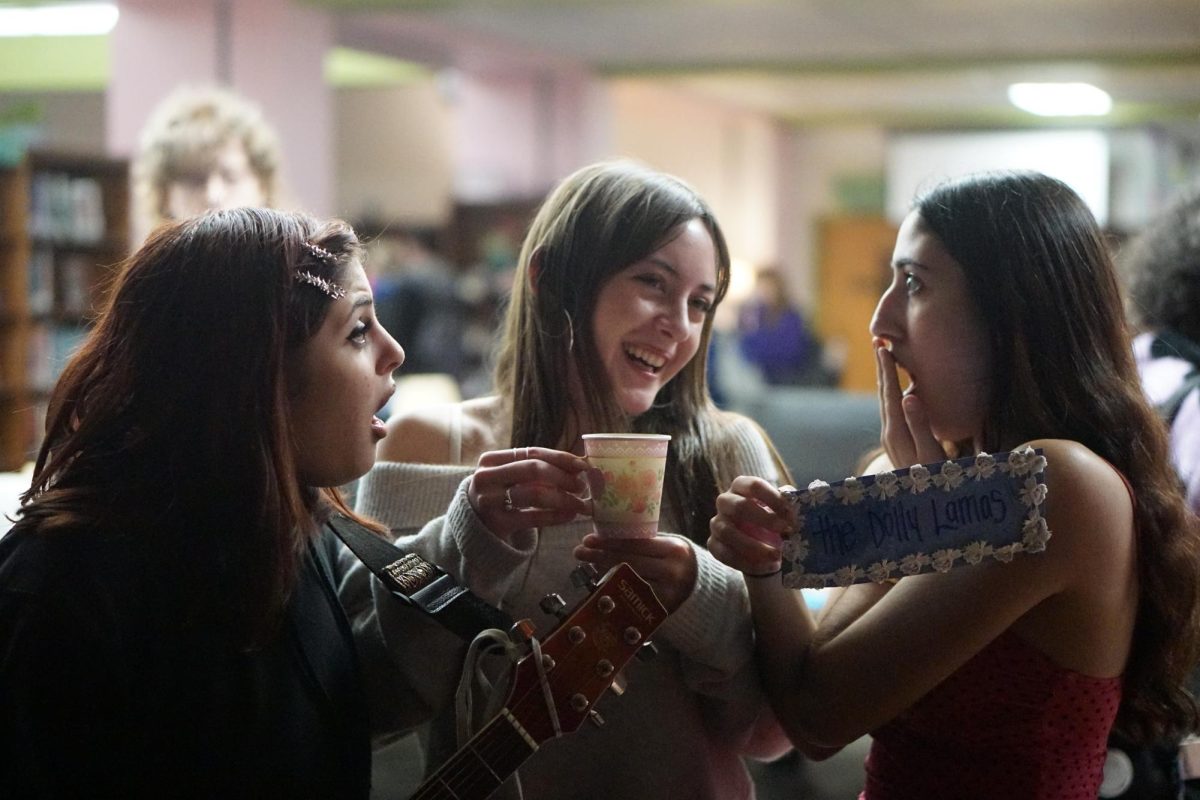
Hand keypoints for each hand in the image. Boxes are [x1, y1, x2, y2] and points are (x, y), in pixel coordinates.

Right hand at [468, 447, 592, 542]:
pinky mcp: (496, 523)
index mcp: (491, 460)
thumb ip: (539, 468)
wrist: (476, 527)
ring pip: (534, 493)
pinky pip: (532, 517)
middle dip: (562, 477)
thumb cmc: (501, 496)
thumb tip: (580, 463)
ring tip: (580, 503)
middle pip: (533, 469)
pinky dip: (555, 516)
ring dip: (563, 498)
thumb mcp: (512, 478)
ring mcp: (488, 501)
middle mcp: (485, 477)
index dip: (560, 458)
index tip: (583, 465)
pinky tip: (569, 515)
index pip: (532, 452)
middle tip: (582, 486)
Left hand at [573, 534, 697, 612]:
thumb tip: (607, 536)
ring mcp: (667, 592)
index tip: (588, 538)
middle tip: (579, 551)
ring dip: (603, 570)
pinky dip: (615, 586)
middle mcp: (672, 571)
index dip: (610, 541)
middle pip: (628, 561)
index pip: (636, 543)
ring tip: (587, 563)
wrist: (699, 589)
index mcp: (674, 549)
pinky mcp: (660, 609)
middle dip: (600, 555)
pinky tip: (601, 580)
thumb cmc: (676, 563)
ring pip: (627, 579)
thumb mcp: (667, 547)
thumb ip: (644, 542)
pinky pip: (631, 596)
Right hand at [707, 475, 793, 576]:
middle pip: (739, 507)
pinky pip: (725, 554)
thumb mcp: (781, 510)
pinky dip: (747, 563)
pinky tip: (768, 566)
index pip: (754, 486)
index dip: (772, 498)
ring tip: (776, 555)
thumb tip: (798, 506)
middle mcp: (726, 502)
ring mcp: (717, 523)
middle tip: (785, 531)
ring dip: (754, 546)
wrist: (761, 542)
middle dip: (764, 520)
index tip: (791, 514)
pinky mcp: (713, 544)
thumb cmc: (772, 519)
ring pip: (728, 533)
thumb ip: (789, 506)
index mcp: (742, 487)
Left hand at [875, 341, 945, 468]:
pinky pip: (891, 411)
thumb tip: (908, 396)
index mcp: (896, 431)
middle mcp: (889, 433)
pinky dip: (890, 394)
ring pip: (885, 403)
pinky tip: (895, 390)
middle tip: (878, 343)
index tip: (882, 347)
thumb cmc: (933, 479)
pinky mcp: (897, 443)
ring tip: (883, 360)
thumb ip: (919, 425)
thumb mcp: (929, 453)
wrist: (924, 506)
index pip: (890, 394)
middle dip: (881, 369)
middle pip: (883, 395)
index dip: (887, 370)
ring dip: (884, 380)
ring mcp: (891, 439)